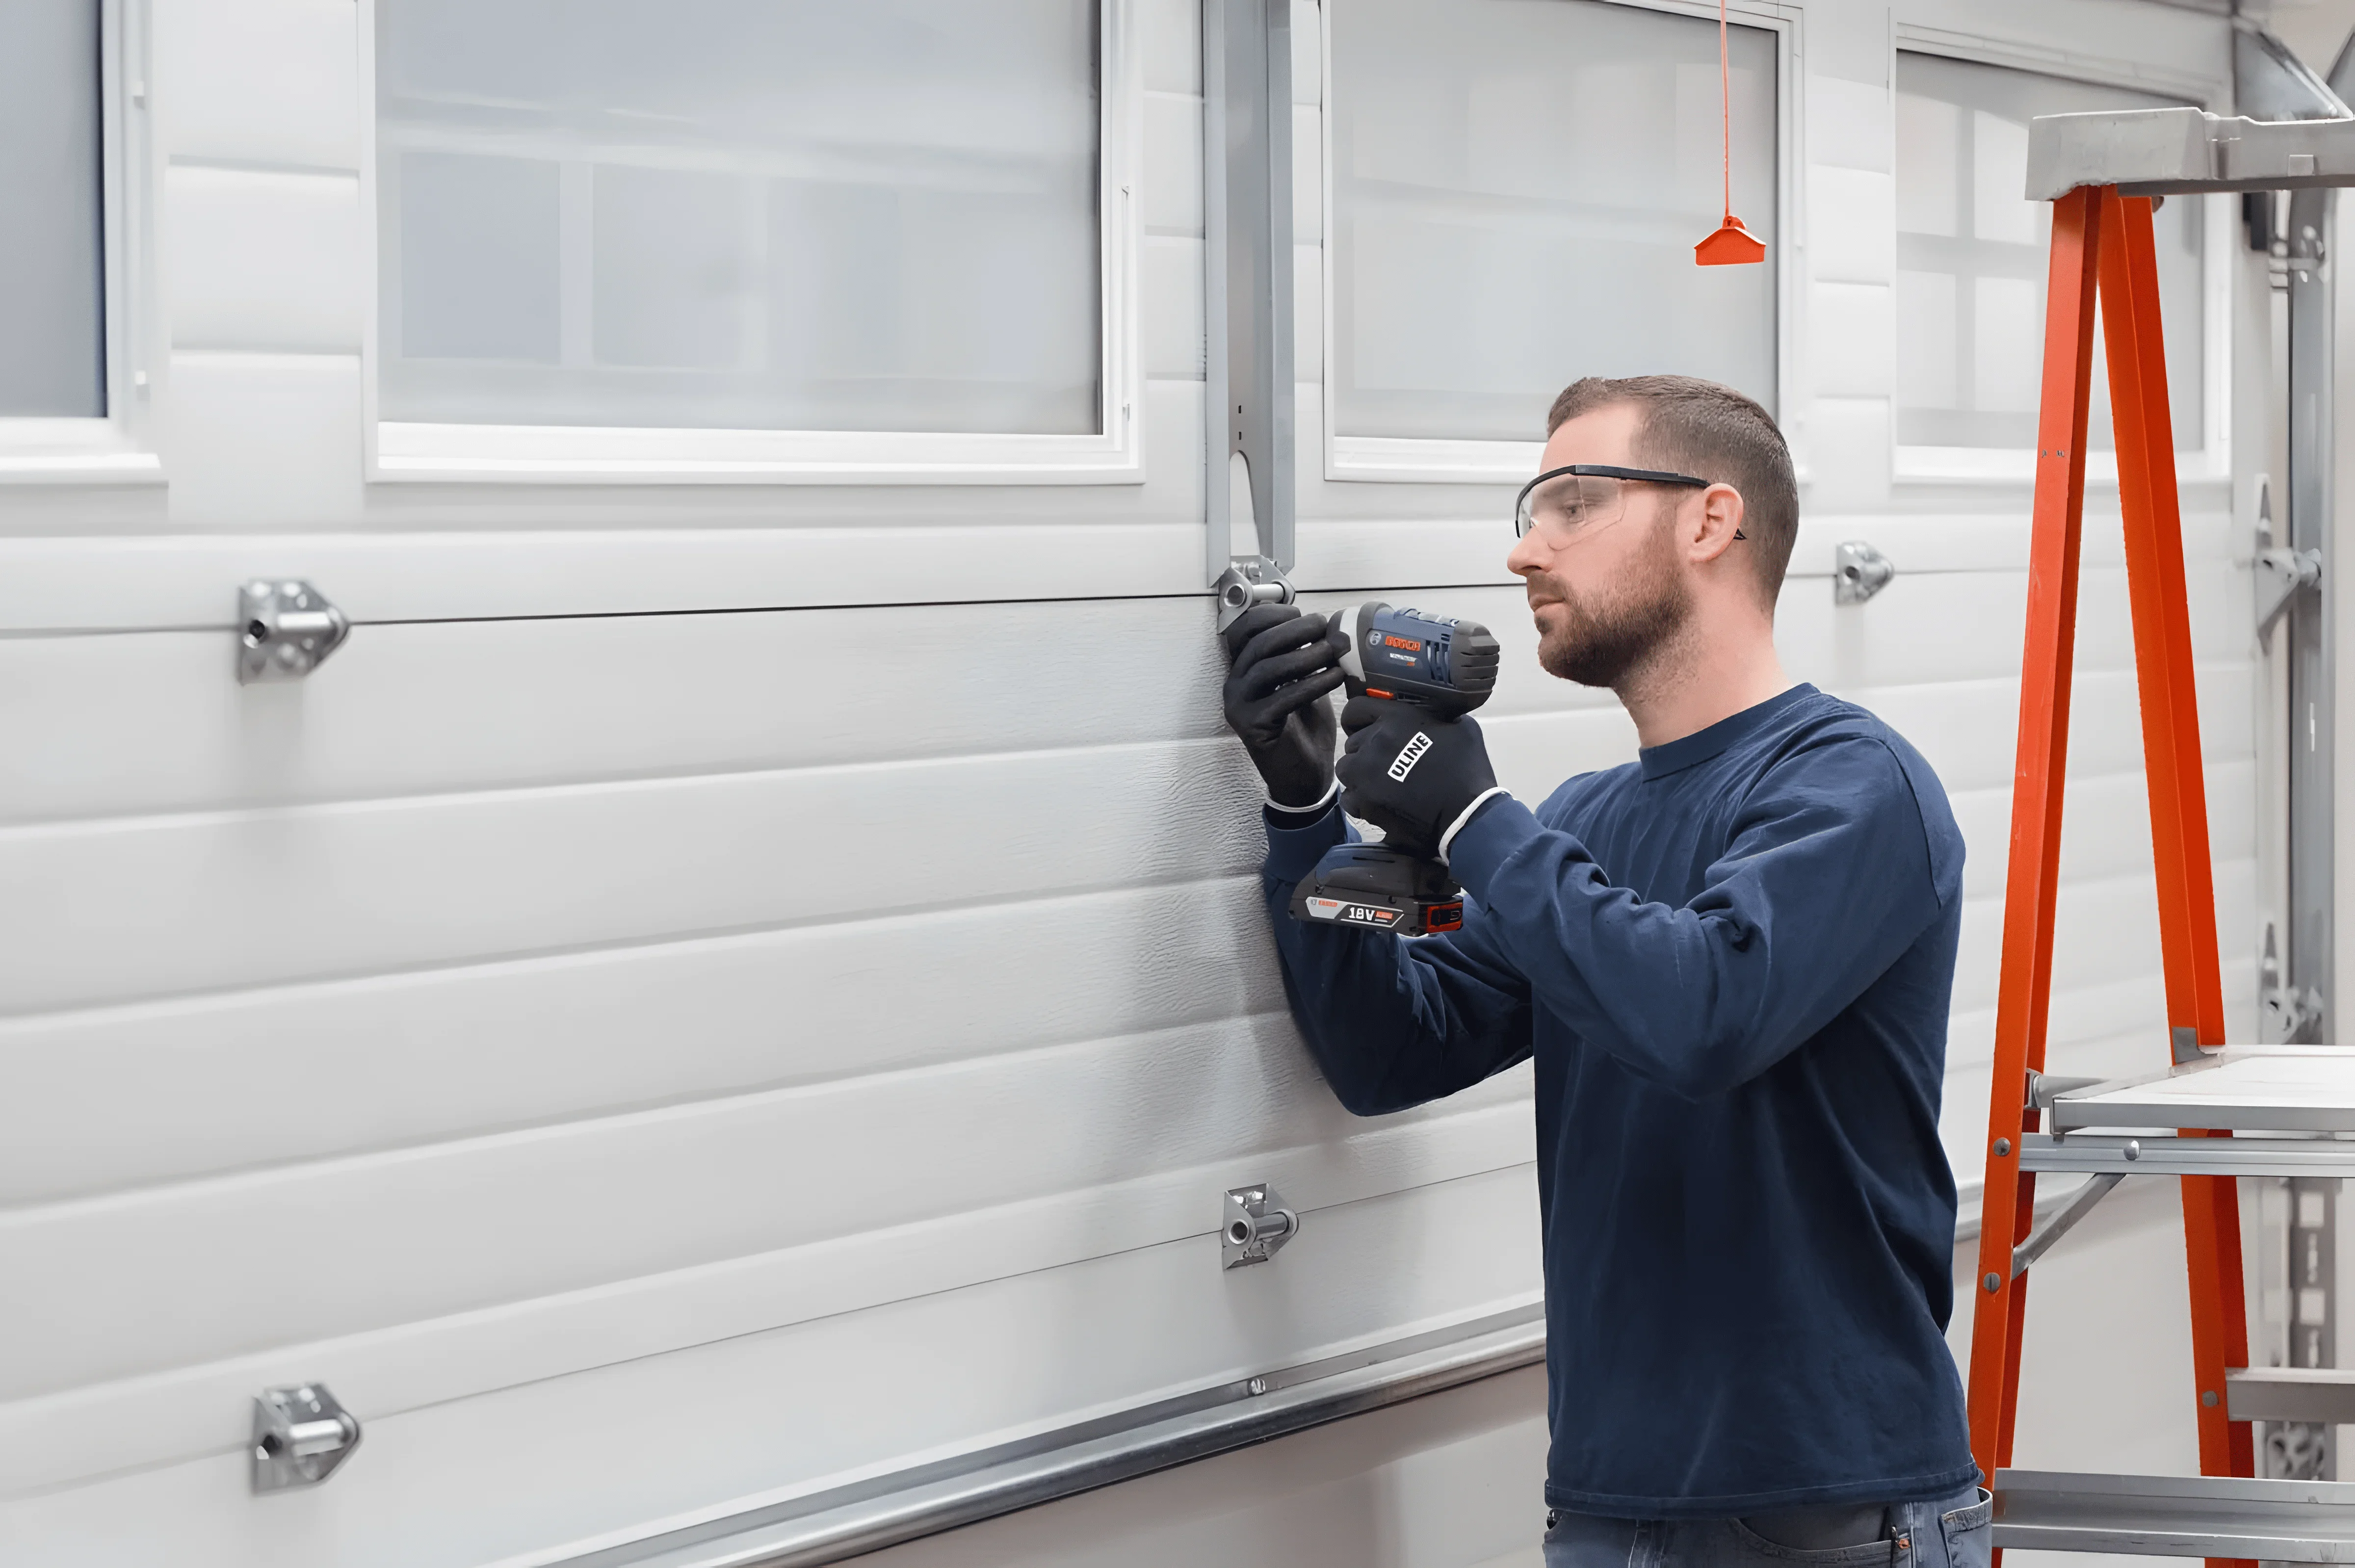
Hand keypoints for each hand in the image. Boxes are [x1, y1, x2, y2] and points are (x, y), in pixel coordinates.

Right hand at [1221, 605, 1345, 807]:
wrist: (1303, 776)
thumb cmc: (1304, 728)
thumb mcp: (1305, 681)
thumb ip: (1306, 655)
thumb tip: (1326, 625)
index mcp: (1244, 669)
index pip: (1245, 627)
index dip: (1274, 614)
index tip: (1306, 615)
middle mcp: (1235, 685)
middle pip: (1258, 643)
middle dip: (1296, 630)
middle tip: (1326, 628)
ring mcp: (1240, 706)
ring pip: (1268, 667)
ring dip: (1306, 655)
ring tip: (1335, 651)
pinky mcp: (1252, 727)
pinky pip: (1282, 697)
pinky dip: (1313, 683)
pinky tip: (1336, 676)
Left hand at [1335, 694, 1499, 852]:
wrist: (1465, 815)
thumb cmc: (1467, 772)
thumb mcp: (1461, 728)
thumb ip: (1439, 717)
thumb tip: (1434, 719)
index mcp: (1397, 718)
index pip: (1357, 708)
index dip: (1358, 719)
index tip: (1364, 727)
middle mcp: (1375, 741)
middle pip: (1352, 742)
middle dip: (1365, 751)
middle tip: (1386, 764)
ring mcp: (1366, 773)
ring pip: (1346, 768)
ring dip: (1359, 774)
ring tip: (1380, 784)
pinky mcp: (1364, 801)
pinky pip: (1348, 797)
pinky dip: (1360, 800)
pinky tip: (1379, 803)